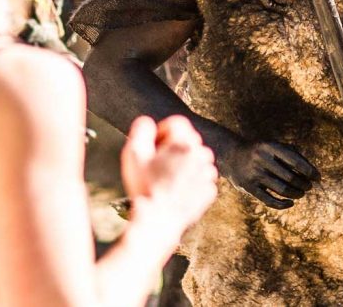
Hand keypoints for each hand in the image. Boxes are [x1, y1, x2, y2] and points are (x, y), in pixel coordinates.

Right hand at [120, 116, 217, 233]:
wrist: (157, 221)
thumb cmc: (145, 187)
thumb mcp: (133, 154)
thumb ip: (141, 130)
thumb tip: (148, 122)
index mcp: (183, 143)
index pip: (177, 123)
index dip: (162, 131)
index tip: (154, 146)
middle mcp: (200, 156)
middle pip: (188, 140)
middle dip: (174, 147)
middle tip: (158, 164)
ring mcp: (207, 174)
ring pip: (197, 159)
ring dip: (184, 163)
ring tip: (167, 178)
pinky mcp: (209, 191)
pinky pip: (201, 178)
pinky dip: (191, 180)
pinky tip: (175, 190)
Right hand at [214, 138, 318, 208]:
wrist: (232, 156)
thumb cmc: (262, 151)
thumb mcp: (275, 146)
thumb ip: (294, 155)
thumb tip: (314, 173)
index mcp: (271, 147)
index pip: (296, 162)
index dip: (310, 171)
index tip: (318, 178)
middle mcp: (262, 159)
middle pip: (291, 177)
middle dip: (304, 184)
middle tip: (309, 186)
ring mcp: (254, 174)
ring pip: (282, 190)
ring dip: (297, 194)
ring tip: (301, 193)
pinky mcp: (248, 188)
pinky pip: (269, 200)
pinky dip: (283, 204)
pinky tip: (291, 202)